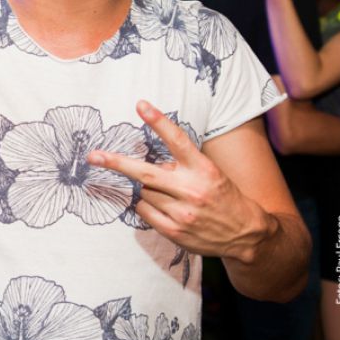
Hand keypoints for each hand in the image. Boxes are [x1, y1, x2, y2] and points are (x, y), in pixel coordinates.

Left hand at [87, 101, 271, 261]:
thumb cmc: (222, 196)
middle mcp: (192, 190)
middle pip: (145, 172)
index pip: (177, 140)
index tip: (140, 105)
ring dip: (145, 188)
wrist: (245, 234)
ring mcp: (182, 213)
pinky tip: (159, 204)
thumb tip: (145, 154)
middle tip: (93, 155)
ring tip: (165, 191)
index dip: (158, 121)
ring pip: (143, 192)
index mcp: (204, 169)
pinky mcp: (173, 231)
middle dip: (116, 163)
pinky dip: (144, 204)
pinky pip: (143, 211)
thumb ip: (181, 164)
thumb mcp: (209, 172)